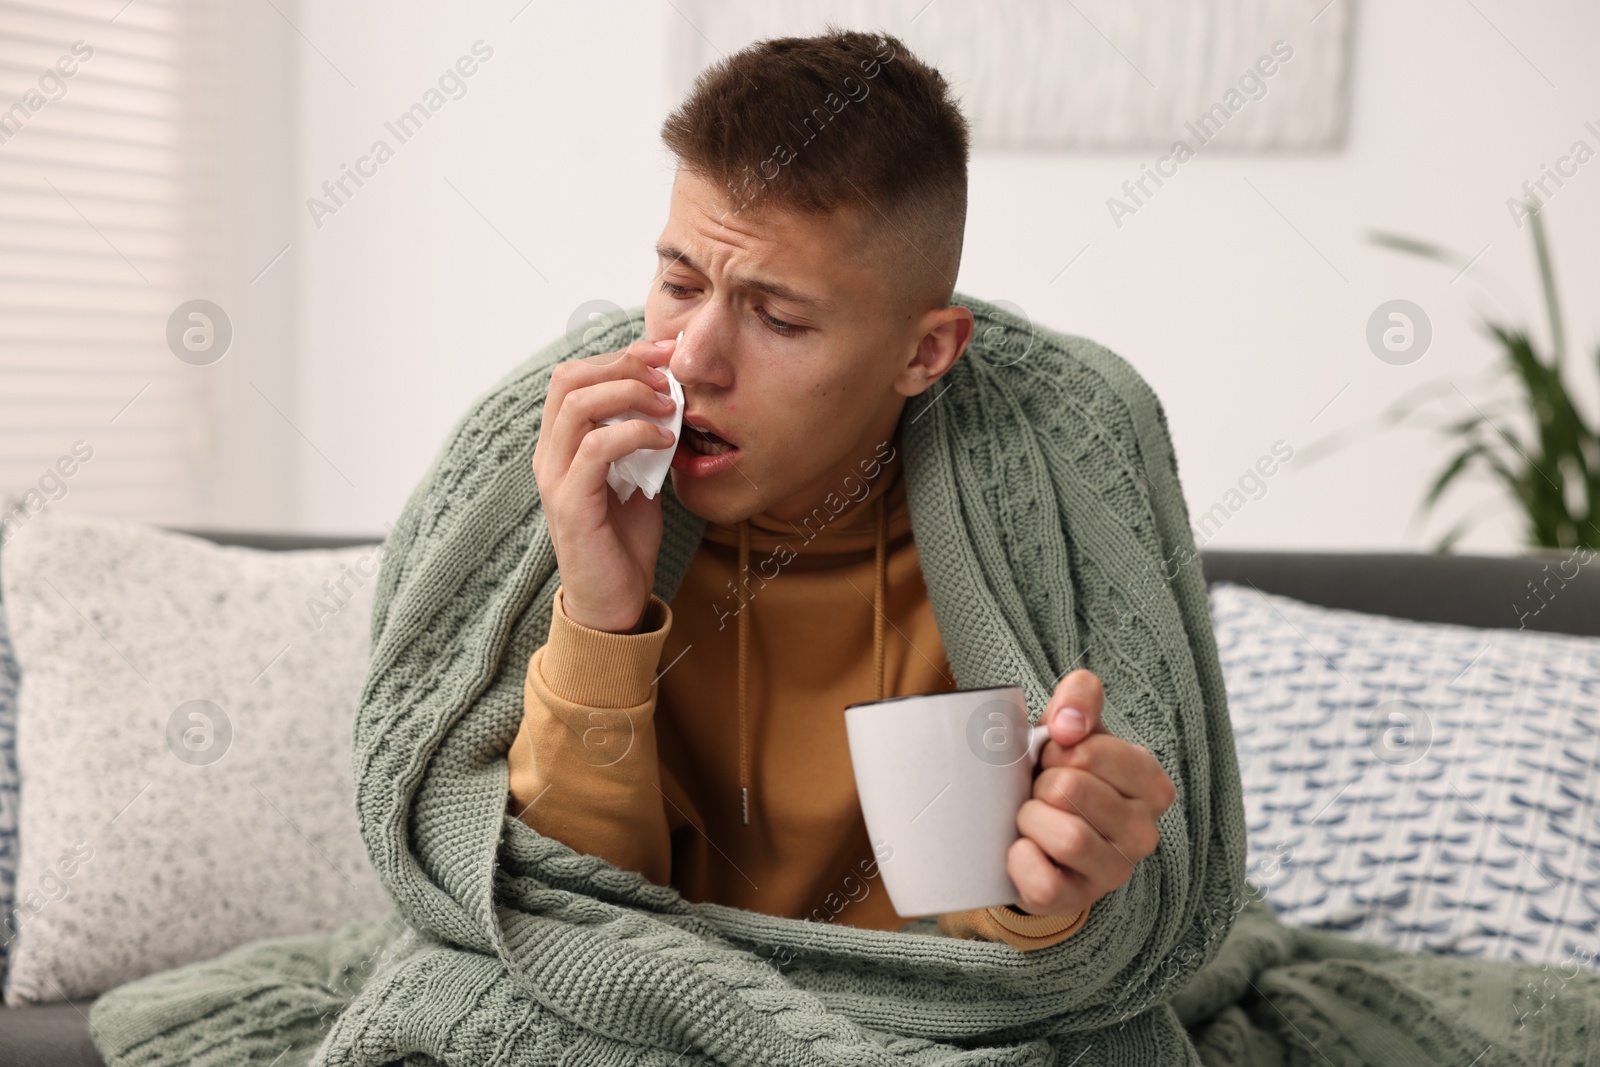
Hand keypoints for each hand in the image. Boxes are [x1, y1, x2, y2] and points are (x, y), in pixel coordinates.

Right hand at [531, 335, 679, 632]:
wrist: (613, 604)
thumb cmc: (624, 543)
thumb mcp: (637, 478)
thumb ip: (641, 441)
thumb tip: (671, 399)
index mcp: (560, 445)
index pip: (575, 376)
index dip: (621, 356)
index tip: (666, 352)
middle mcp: (548, 455)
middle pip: (568, 378)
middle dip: (624, 364)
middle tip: (668, 373)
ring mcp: (555, 478)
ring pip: (577, 404)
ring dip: (630, 394)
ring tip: (669, 404)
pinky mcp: (571, 503)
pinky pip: (597, 448)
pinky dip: (635, 433)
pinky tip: (665, 440)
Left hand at [1005, 669, 1175, 918]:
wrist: (1033, 831)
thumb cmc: (1059, 772)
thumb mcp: (1073, 726)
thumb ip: (1080, 698)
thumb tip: (1068, 724)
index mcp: (1151, 785)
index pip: (1090, 752)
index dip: (1055, 749)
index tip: (1055, 758)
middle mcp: (1144, 833)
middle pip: (1071, 790)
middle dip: (1041, 783)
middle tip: (1039, 790)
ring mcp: (1114, 872)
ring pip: (1066, 837)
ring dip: (1030, 818)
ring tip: (1030, 817)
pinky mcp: (1076, 901)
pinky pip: (1043, 881)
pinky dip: (1019, 859)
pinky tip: (1021, 848)